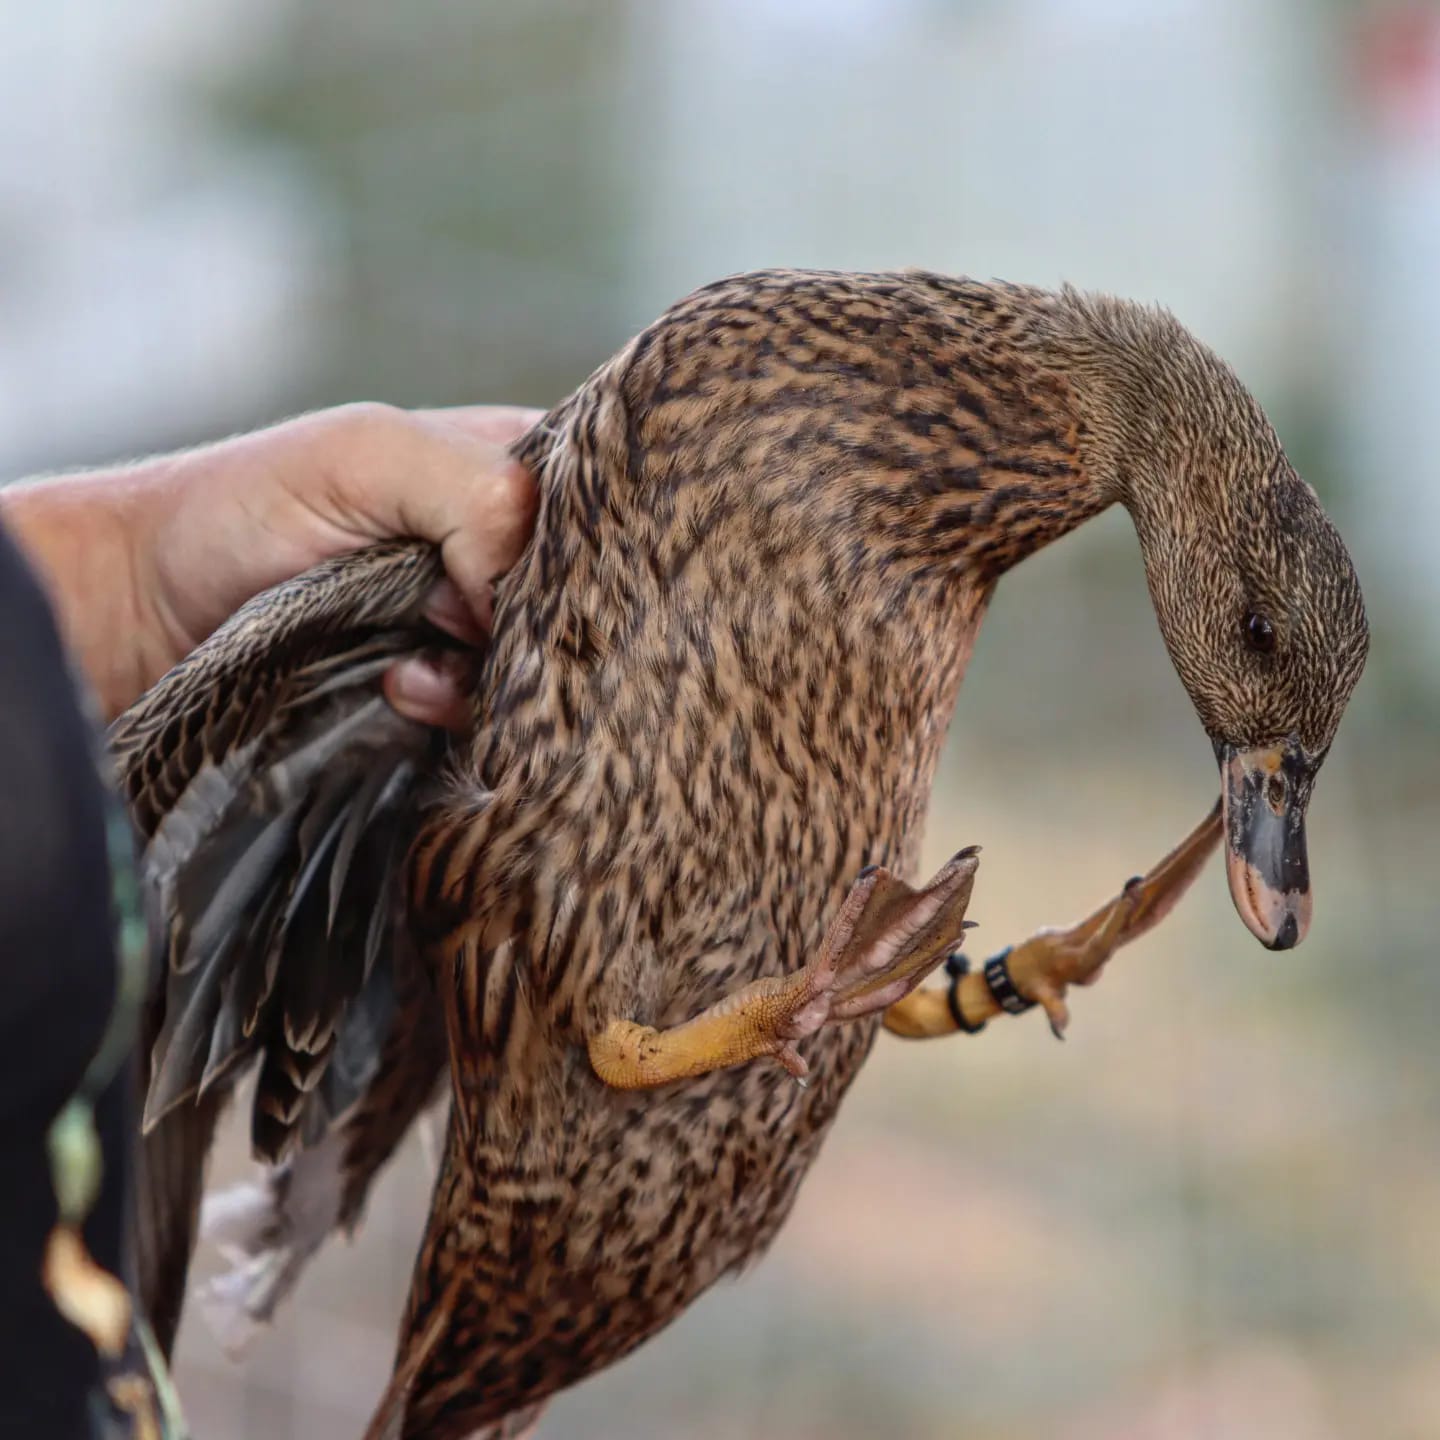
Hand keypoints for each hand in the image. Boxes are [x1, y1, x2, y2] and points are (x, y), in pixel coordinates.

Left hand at [1, 403, 540, 721]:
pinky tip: (404, 688)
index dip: (589, 543)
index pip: (603, 503)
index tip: (536, 574)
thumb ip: (476, 490)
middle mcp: (503, 543)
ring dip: (491, 673)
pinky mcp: (448, 689)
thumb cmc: (241, 508)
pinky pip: (498, 715)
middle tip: (464, 619)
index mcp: (504, 463)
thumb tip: (524, 588)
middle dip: (536, 620)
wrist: (145, 614)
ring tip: (417, 658)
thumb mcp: (364, 454)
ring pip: (547, 664)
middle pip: (584, 594)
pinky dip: (459, 709)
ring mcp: (476, 622)